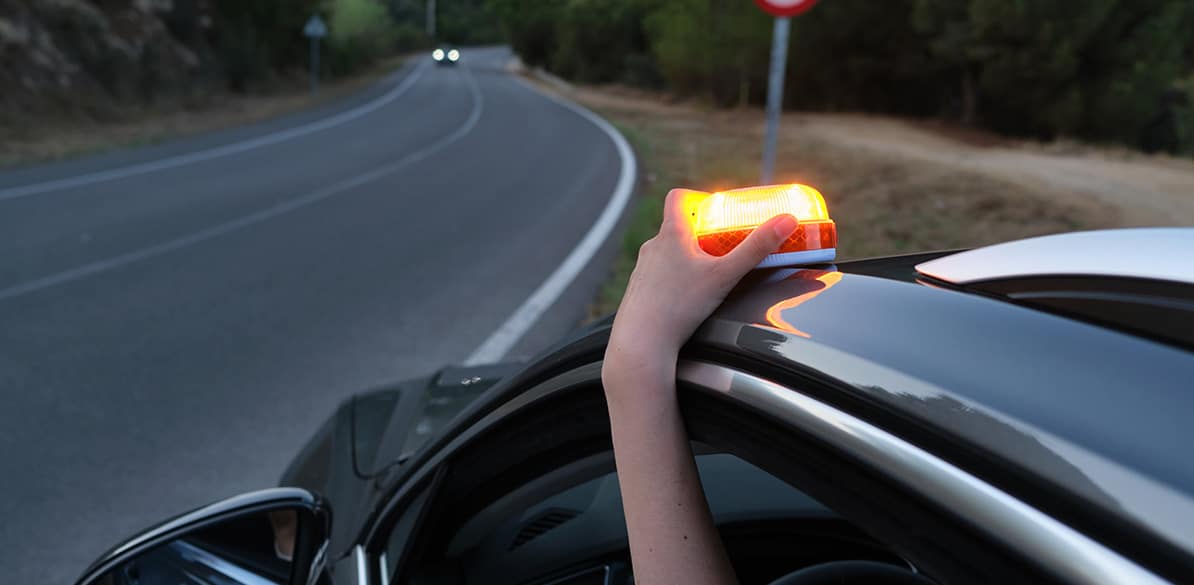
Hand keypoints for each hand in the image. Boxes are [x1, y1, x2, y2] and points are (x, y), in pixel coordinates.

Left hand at [603, 188, 796, 401]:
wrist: (642, 342)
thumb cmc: (679, 306)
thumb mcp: (725, 275)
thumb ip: (756, 248)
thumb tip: (787, 221)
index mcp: (670, 234)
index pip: (677, 197)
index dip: (696, 196)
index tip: (714, 207)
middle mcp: (652, 247)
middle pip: (676, 227)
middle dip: (700, 233)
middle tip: (722, 245)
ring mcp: (642, 269)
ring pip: (666, 253)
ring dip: (686, 257)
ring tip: (707, 274)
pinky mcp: (638, 290)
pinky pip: (658, 275)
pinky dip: (673, 279)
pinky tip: (686, 298)